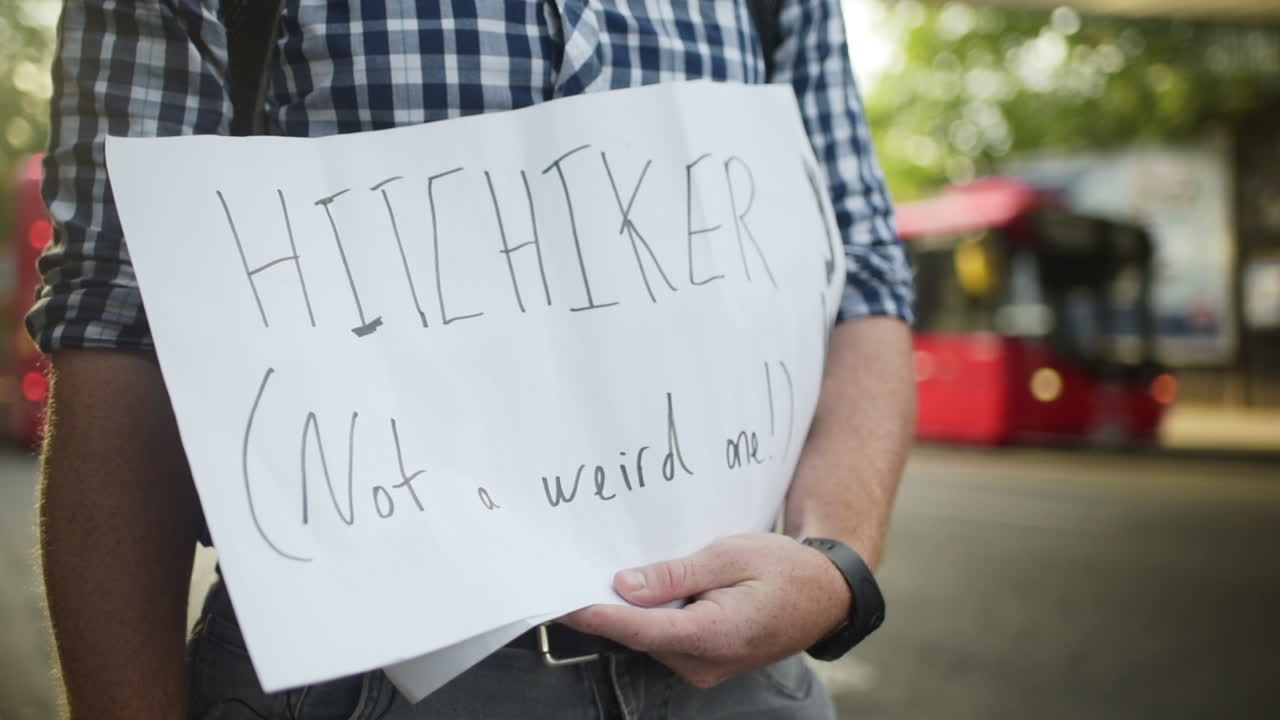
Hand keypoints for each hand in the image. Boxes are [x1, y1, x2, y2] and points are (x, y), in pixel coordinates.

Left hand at [558, 533, 851, 687]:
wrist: (825, 593)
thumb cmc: (785, 569)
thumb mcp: (731, 555)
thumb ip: (676, 574)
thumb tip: (625, 586)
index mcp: (715, 634)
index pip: (640, 629)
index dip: (597, 615)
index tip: (562, 600)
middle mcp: (705, 662)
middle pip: (638, 635)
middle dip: (609, 606)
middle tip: (578, 569)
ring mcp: (704, 667)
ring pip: (649, 638)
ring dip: (632, 610)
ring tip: (621, 569)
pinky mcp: (703, 662)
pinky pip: (665, 639)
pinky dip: (652, 616)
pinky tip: (650, 589)